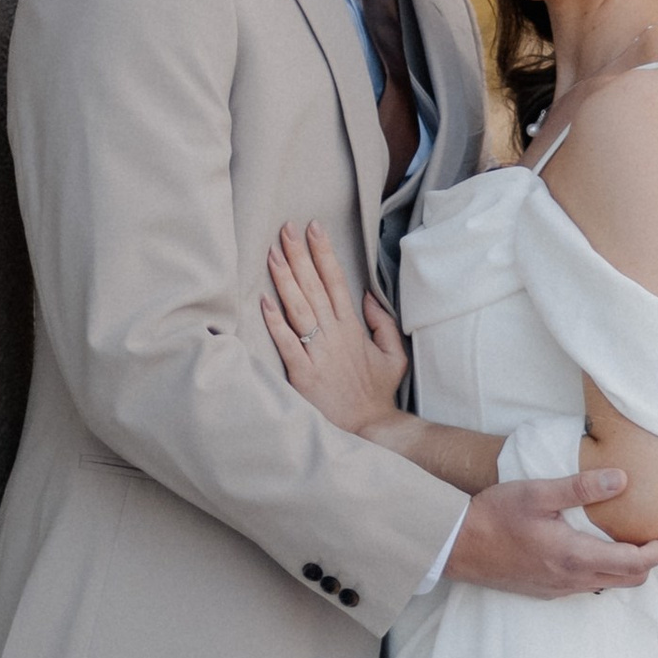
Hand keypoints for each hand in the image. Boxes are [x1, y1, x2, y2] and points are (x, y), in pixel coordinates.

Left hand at [261, 220, 408, 434]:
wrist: (369, 429)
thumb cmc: (376, 393)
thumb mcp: (394, 356)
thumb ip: (383, 324)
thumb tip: (368, 296)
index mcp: (353, 328)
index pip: (336, 281)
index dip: (324, 252)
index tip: (313, 227)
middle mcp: (335, 335)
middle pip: (314, 286)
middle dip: (300, 254)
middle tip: (286, 227)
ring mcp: (318, 353)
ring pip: (299, 308)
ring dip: (285, 278)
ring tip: (273, 252)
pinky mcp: (303, 374)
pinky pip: (287, 343)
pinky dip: (276, 322)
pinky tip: (264, 301)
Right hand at [446, 475, 657, 598]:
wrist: (454, 547)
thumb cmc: (493, 516)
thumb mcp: (537, 493)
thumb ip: (581, 487)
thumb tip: (623, 479)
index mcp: (576, 556)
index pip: (639, 561)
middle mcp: (573, 579)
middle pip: (632, 578)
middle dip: (654, 556)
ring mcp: (560, 589)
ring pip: (612, 582)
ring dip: (630, 563)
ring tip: (634, 535)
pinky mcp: (547, 590)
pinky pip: (590, 584)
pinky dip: (606, 567)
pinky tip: (597, 545)